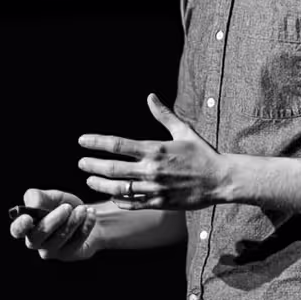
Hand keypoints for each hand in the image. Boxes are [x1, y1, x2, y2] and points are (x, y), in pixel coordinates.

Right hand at [9, 188, 99, 261]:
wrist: (86, 215)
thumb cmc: (64, 206)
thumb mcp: (52, 196)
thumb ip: (39, 197)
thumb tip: (33, 203)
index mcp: (27, 225)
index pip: (17, 230)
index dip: (19, 226)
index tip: (27, 218)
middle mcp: (36, 241)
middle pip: (38, 236)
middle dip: (54, 221)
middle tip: (67, 207)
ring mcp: (51, 251)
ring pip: (59, 239)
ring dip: (73, 221)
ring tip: (83, 209)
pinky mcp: (68, 254)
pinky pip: (76, 242)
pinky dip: (85, 226)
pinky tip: (90, 214)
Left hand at [78, 94, 227, 210]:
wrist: (220, 179)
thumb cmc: (202, 153)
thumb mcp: (183, 130)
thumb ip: (163, 115)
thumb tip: (150, 96)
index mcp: (155, 149)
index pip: (118, 144)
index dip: (96, 142)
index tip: (82, 141)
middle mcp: (152, 169)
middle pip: (113, 169)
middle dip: (93, 166)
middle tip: (80, 163)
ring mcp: (155, 188)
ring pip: (120, 188)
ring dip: (101, 185)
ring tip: (89, 181)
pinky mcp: (160, 203)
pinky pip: (134, 203)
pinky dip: (120, 200)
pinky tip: (111, 197)